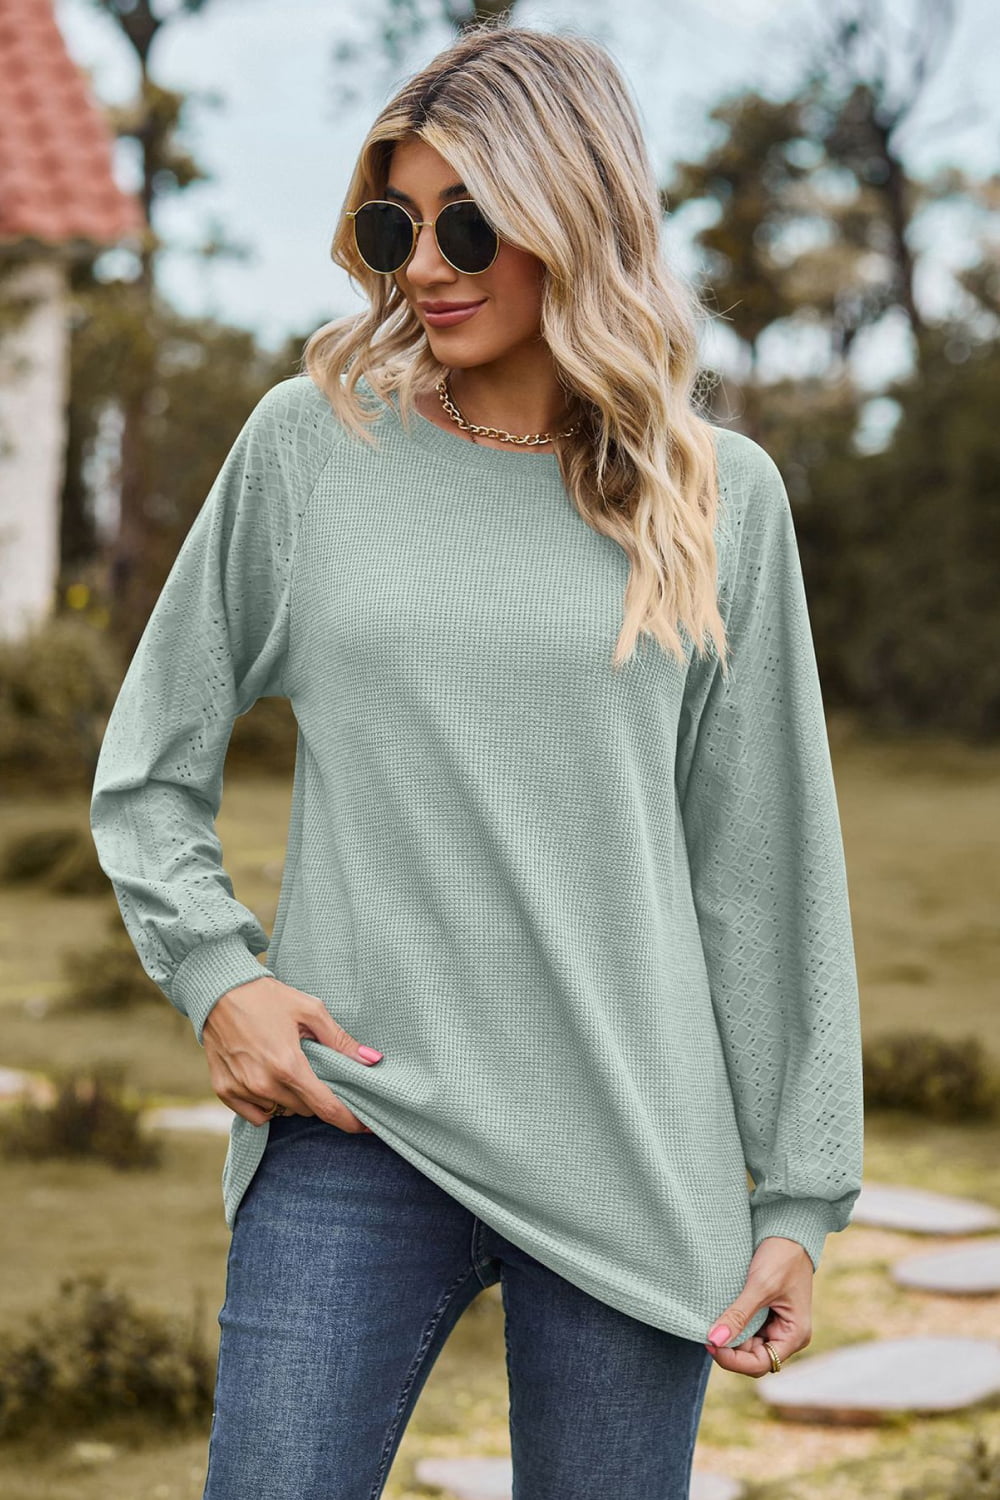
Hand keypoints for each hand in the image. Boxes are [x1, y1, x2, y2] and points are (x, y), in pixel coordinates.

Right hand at [201, 975, 382, 1130]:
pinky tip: (266, 1078)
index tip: (366, 1126)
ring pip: (282, 1111)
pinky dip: (266, 1103)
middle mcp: (264, 1084)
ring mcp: (241, 1090)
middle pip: (306, 1109)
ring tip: (286, 1067)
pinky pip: (256, 1114)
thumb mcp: (309, 1009)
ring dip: (291, 1098)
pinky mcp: (224, 1090)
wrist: (218, 990)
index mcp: (288, 1065)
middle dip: (316, 1095)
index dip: (350, 1120)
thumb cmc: (267, 997)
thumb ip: (340, 1039)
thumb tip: (372, 1060)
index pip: (326, 1108)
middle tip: (315, 1071)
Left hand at [704, 1236, 813, 1376]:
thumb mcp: (759, 1286)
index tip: (711, 1344)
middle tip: (706, 1332)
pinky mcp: (766, 1313)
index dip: (734, 1360)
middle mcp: (787, 1335)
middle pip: (752, 1357)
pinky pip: (746, 1328)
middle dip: (729, 1348)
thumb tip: (714, 1340)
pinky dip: (732, 1325)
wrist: (787, 1229)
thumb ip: (738, 1316)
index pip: (761, 1363)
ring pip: (747, 1344)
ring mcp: (776, 1325)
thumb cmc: (781, 1257)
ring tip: (711, 1322)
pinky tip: (719, 1316)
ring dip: (729, 1336)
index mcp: (794, 1335)